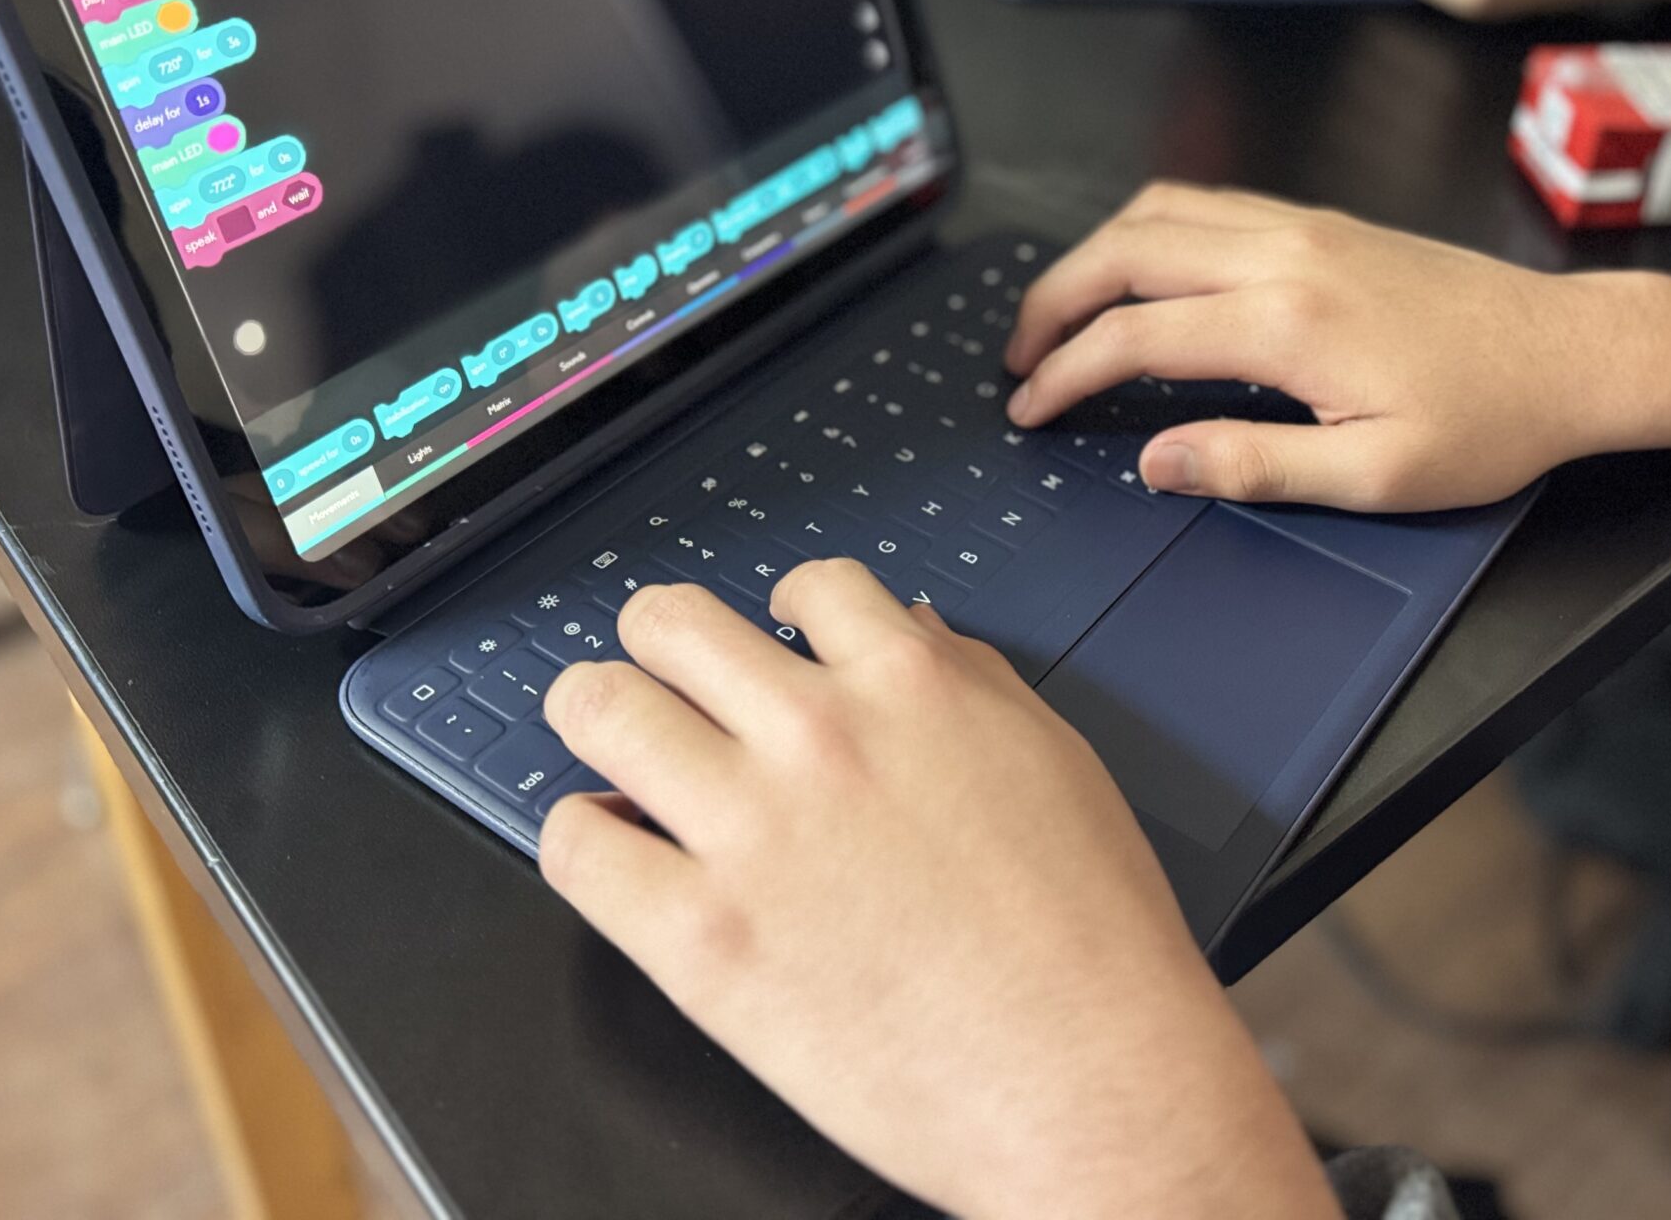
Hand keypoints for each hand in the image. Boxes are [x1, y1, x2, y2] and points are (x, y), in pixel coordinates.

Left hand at [537, 569, 1340, 1219]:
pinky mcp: (697, 936)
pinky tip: (617, 853)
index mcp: (912, 686)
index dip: (785, 610)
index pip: (811, 584)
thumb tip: (909, 629)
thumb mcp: (1052, 762)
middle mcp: (818, 735)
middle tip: (666, 682)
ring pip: (600, 707)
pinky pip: (578, 847)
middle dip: (662, 645)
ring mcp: (748, 831)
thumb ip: (970, 682)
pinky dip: (584, 839)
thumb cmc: (1092, 942)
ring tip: (615, 751)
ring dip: (600, 719)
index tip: (775, 642)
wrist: (1091, 1085)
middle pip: (670, 622)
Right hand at [1005, 184, 1670, 508]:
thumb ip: (1253, 466)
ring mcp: (1303, 226)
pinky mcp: (1323, 221)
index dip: (1064, 375)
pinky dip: (1146, 230)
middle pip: (1124, 251)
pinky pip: (1205, 202)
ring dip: (1093, 256)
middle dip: (1052, 300)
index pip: (1133, 337)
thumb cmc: (1491, 422)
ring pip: (1158, 211)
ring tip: (1063, 313)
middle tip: (1018, 356)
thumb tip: (1155, 459)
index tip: (1030, 408)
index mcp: (1286, 323)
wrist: (1575, 353)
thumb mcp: (1375, 476)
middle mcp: (1284, 255)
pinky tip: (1141, 272)